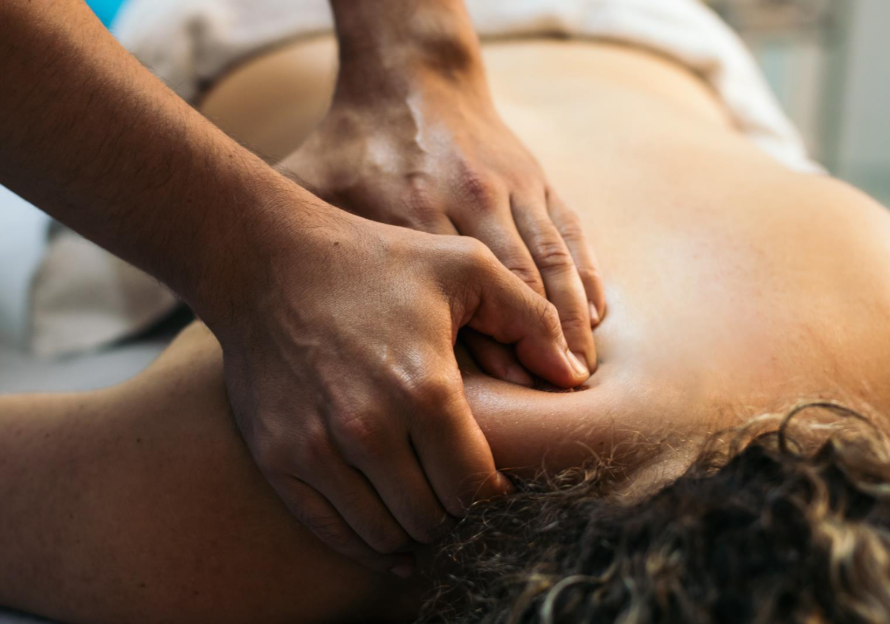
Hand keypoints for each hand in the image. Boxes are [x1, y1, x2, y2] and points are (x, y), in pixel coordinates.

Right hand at [213, 202, 588, 574]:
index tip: (495, 479)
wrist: (267, 264)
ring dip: (415, 529)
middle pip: (434, 516)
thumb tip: (574, 375)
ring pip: (386, 533)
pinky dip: (367, 543)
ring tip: (427, 503)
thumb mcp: (464, 266)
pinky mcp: (279, 458)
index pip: (476, 485)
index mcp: (425, 388)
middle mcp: (369, 429)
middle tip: (460, 490)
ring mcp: (317, 449)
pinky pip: (332, 531)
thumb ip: (530, 318)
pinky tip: (389, 536)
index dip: (494, 492)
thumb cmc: (374, 261)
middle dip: (456, 512)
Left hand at [277, 34, 604, 382]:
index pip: (456, 292)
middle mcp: (469, 196)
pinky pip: (570, 234)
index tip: (499, 404)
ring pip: (551, 264)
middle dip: (537, 351)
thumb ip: (300, 239)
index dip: (483, 352)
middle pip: (515, 286)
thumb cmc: (354, 142)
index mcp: (413, 205)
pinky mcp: (536, 177)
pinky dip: (586, 278)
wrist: (410, 75)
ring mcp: (509, 185)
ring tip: (580, 378)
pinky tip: (592, 321)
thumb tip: (265, 315)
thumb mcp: (311, 181)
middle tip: (551, 408)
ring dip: (570, 324)